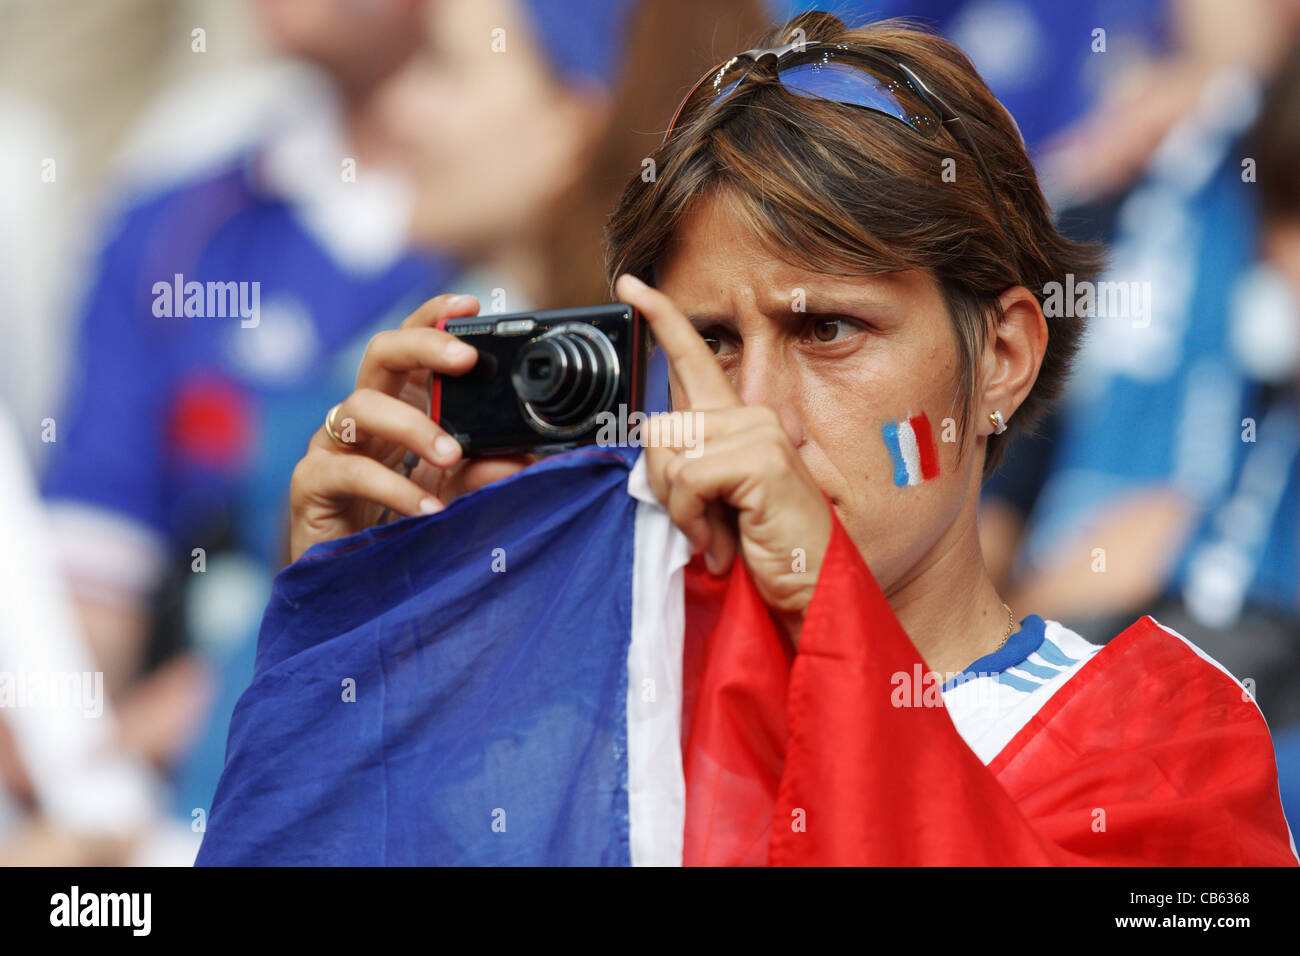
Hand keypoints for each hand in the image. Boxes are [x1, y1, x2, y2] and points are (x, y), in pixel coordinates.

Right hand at [289, 294, 531, 561]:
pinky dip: (392, 487)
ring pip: (360, 405)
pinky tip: (427, 507)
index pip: (412, 347)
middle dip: (423, 346)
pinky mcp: (311, 484)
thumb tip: (520, 457)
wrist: (350, 589)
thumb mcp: (456, 497)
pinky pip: (347, 470)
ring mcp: (332, 446)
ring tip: (452, 454)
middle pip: (380, 354)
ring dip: (412, 425)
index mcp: (398, 408)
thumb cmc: (402, 530)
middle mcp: (362, 417)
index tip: (472, 305)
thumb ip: (485, 475)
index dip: (434, 318)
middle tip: (465, 359)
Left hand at [614, 275, 832, 640]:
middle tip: (699, 525)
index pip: (695, 357)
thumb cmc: (764, 551)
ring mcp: (761, 432)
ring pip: (668, 451)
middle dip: (662, 484)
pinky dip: (692, 518)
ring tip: (715, 533)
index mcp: (741, 422)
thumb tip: (653, 445)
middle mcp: (754, 416)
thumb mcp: (715, 502)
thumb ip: (687, 465)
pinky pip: (687, 477)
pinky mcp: (761, 458)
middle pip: (659, 426)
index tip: (630, 283)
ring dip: (679, 506)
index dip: (662, 317)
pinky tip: (721, 541)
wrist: (812, 591)